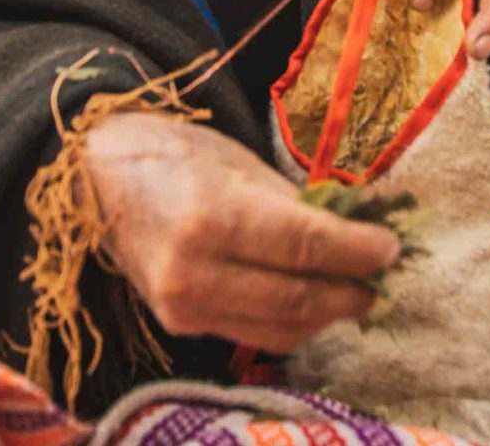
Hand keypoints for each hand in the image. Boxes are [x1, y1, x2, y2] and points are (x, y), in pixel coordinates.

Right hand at [85, 114, 400, 352]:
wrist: (97, 180)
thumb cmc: (173, 157)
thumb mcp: (239, 164)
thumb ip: (296, 206)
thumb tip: (358, 230)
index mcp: (211, 217)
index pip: (304, 248)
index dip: (357, 251)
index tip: (391, 248)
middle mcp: (194, 272)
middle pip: (298, 297)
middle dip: (351, 290)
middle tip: (384, 277)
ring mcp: (184, 307)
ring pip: (281, 327)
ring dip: (329, 313)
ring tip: (358, 290)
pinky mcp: (181, 325)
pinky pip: (254, 332)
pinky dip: (294, 321)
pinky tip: (316, 301)